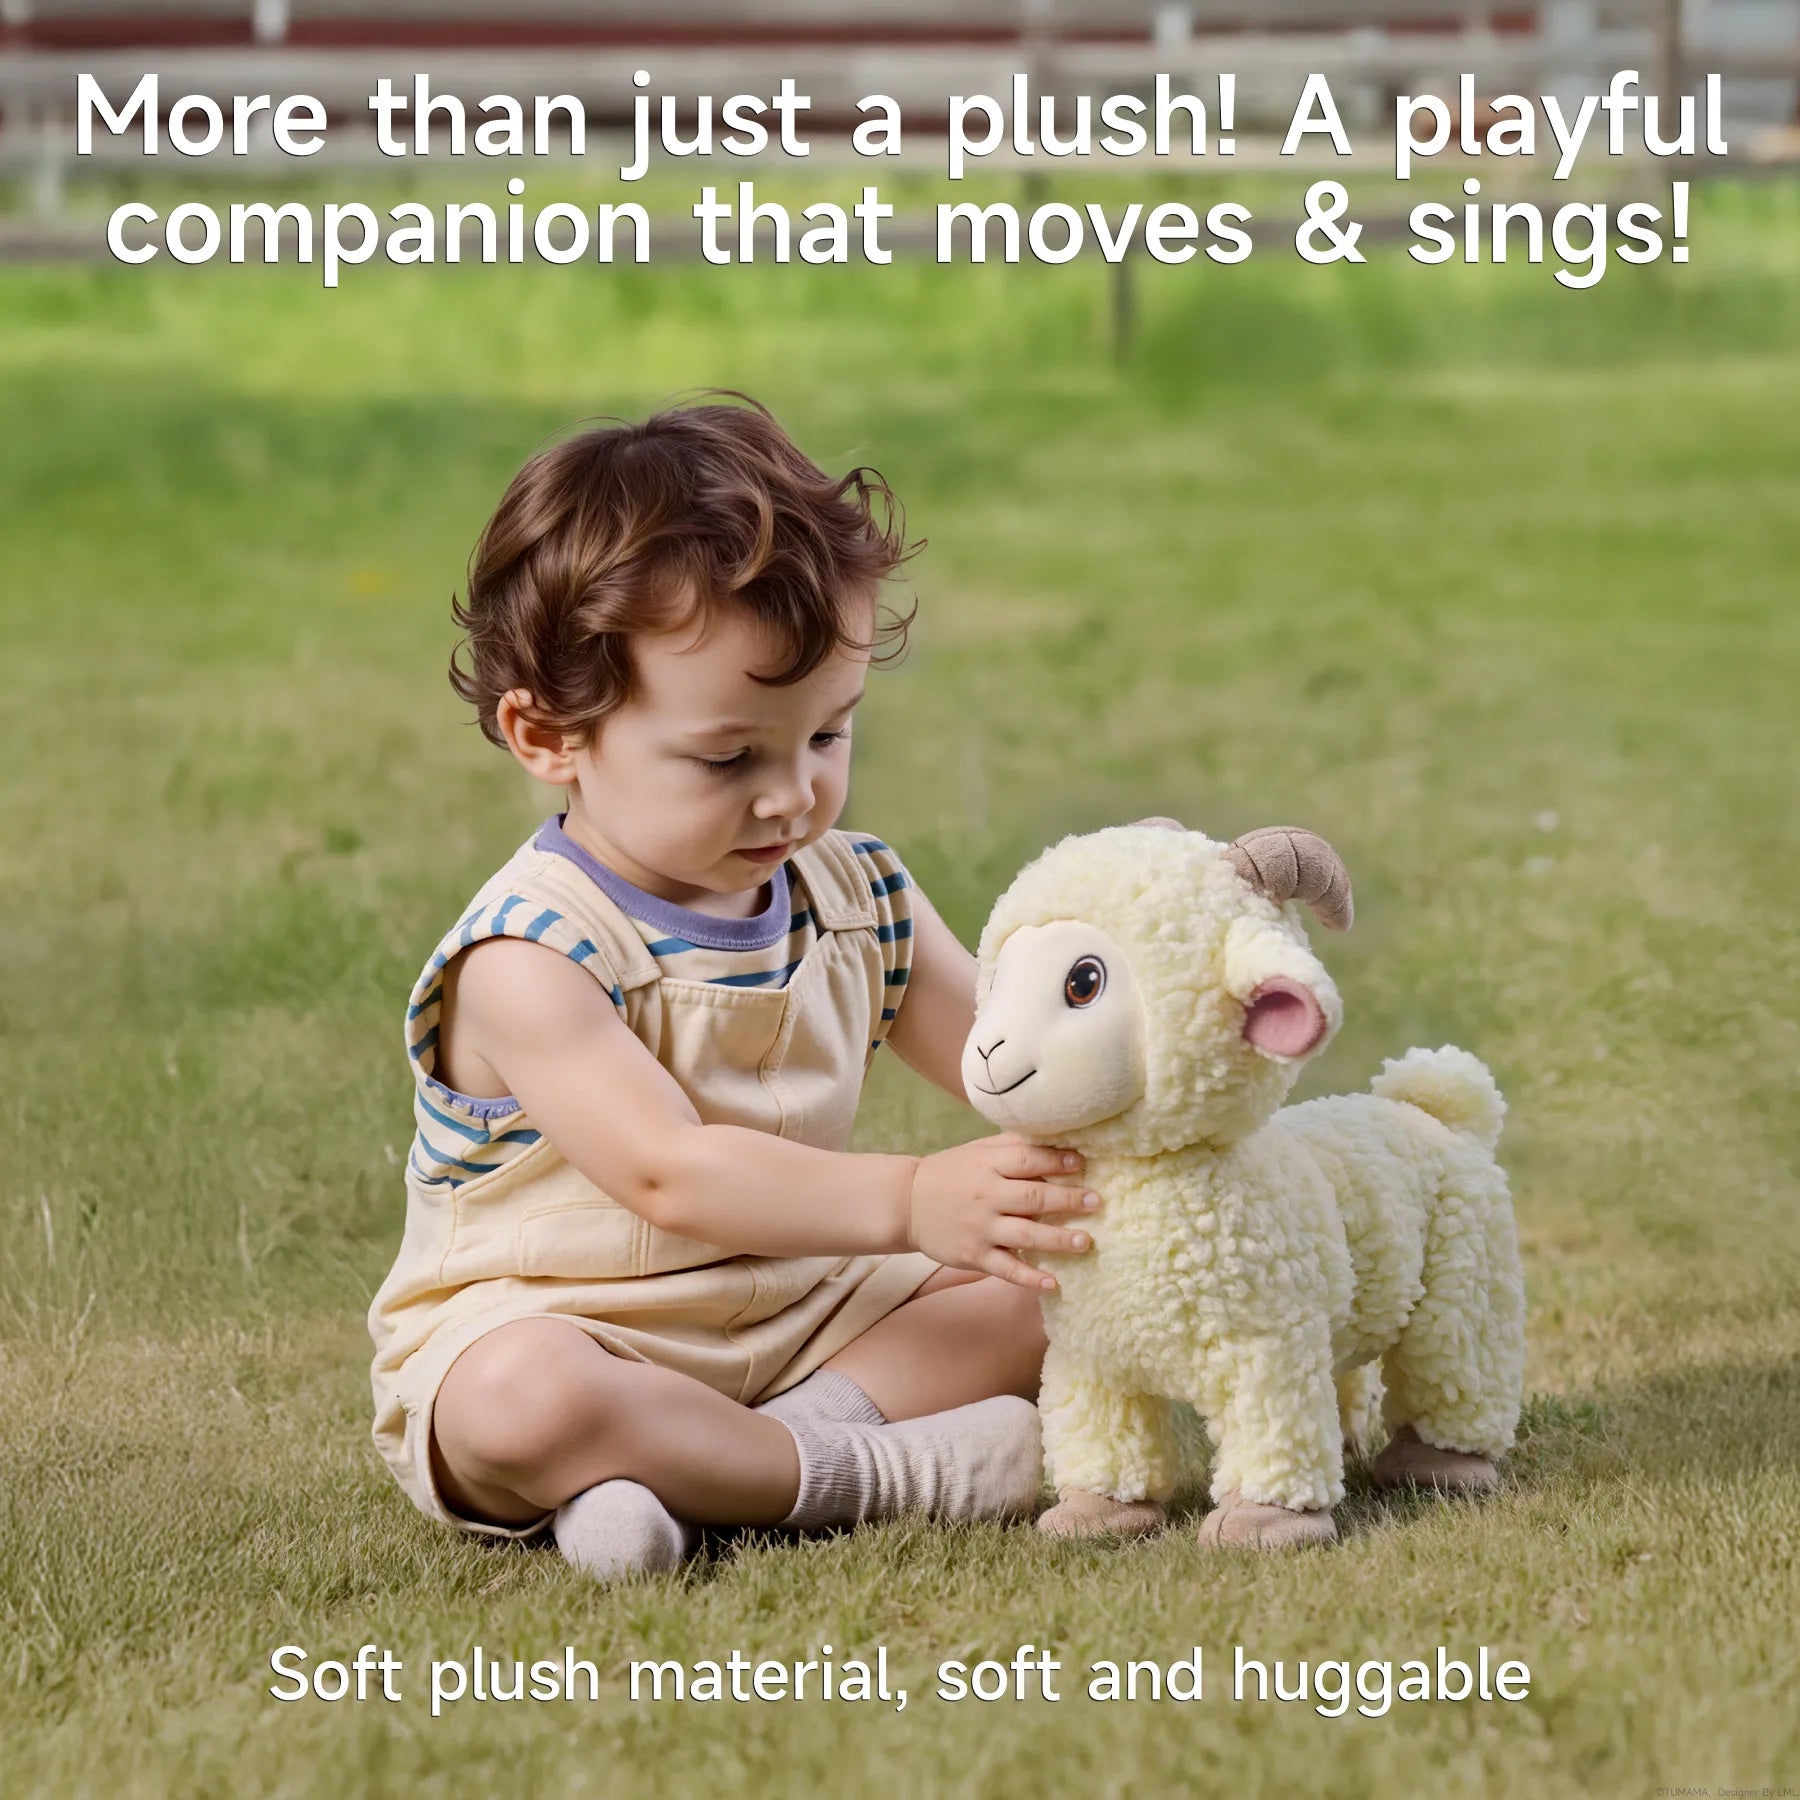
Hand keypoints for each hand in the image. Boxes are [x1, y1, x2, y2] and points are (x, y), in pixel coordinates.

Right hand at [906, 1133, 1099, 1290]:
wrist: (905, 1203)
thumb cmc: (950, 1172)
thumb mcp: (977, 1151)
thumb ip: (1012, 1146)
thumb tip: (1058, 1140)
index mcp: (987, 1165)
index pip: (1027, 1160)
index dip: (1056, 1161)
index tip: (1082, 1164)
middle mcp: (986, 1196)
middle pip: (1033, 1198)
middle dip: (1068, 1200)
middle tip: (1096, 1202)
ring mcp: (980, 1228)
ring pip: (1026, 1235)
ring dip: (1058, 1240)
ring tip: (1086, 1242)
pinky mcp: (973, 1255)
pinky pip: (1006, 1269)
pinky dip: (1030, 1277)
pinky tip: (1054, 1283)